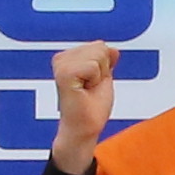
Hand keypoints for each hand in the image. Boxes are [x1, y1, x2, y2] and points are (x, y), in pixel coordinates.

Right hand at [48, 40, 122, 166]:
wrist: (84, 129)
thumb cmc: (91, 109)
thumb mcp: (104, 78)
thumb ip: (106, 61)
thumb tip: (113, 49)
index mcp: (68, 57)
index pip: (100, 46)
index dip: (104, 68)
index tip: (92, 85)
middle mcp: (61, 58)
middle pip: (100, 47)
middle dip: (103, 71)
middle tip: (90, 90)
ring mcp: (61, 64)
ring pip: (98, 55)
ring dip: (99, 77)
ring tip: (87, 92)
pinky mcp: (64, 73)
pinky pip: (93, 66)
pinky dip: (95, 81)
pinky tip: (84, 92)